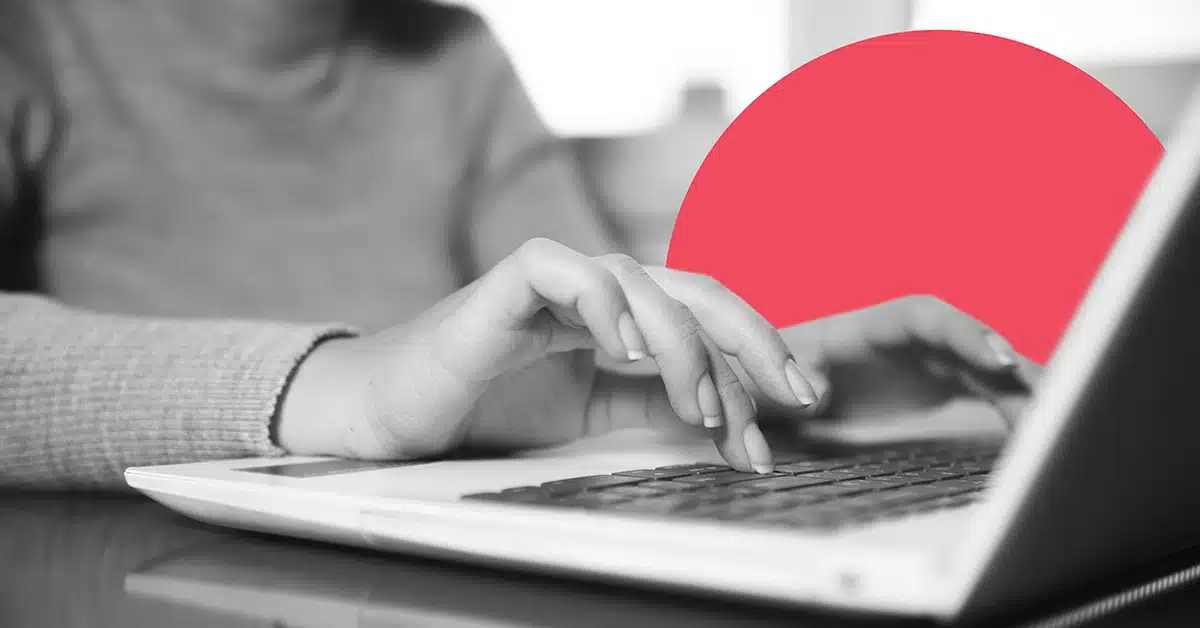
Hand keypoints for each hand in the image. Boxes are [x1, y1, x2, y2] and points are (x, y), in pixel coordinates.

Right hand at [277, 239, 821, 472]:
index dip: (755, 354)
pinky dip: (606, 304)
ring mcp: (556, 280)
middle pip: (695, 292)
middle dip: (752, 341)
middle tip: (793, 396)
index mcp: (621, 317)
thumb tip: (725, 418)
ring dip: (685, 350)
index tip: (798, 406)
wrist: (394, 418)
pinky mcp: (509, 282)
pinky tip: (628, 348)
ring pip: (645, 286)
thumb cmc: (483, 410)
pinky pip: (568, 272)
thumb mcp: (587, 415)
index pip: (704, 320)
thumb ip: (646, 404)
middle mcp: (598, 291)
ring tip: (704, 410)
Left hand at [753, 295, 1042, 429]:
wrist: (772, 390)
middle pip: (972, 344)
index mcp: (871, 326)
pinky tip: (1044, 438)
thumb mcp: (768, 378)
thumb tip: (815, 395)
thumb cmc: (768, 376)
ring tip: (1064, 424)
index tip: (998, 358)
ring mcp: (931, 361)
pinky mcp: (943, 387)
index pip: (927, 318)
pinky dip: (1018, 413)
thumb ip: (789, 381)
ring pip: (990, 372)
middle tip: (1057, 397)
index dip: (965, 333)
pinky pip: (990, 397)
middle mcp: (910, 339)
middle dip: (1015, 367)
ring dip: (1028, 394)